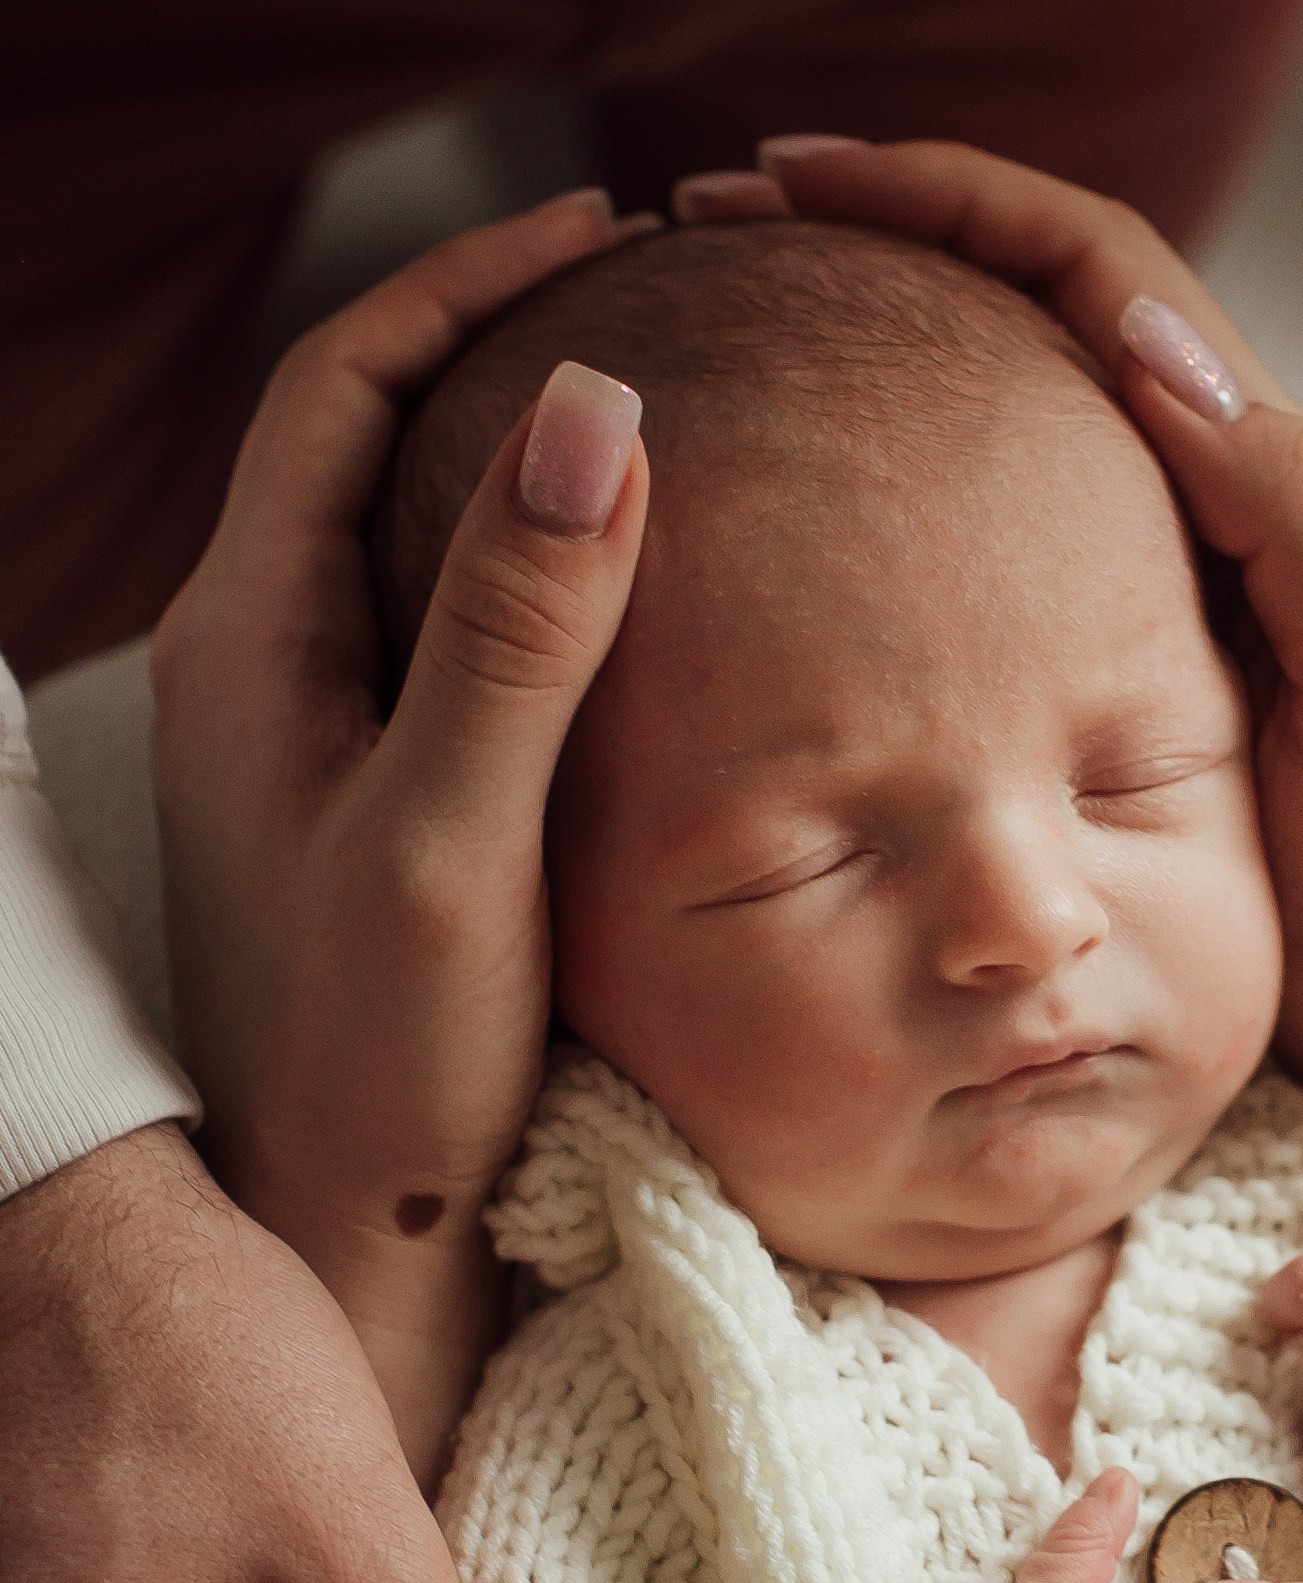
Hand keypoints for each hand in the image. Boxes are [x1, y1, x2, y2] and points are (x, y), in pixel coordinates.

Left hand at [153, 191, 654, 1480]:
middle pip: (371, 441)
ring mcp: (318, 744)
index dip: (470, 287)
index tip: (610, 236)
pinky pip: (452, 645)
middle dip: (502, 353)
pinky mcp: (377, 814)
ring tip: (668, 430)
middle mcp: (266, 673)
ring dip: (526, 474)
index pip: (342, 384)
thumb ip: (520, 631)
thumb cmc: (381, 1066)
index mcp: (251, 641)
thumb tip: (595, 405)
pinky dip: (541, 592)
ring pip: (416, 543)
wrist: (352, 1242)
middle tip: (657, 310)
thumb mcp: (454, 838)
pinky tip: (644, 621)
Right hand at [750, 136, 1302, 1456]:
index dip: (961, 206)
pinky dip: (898, 545)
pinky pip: (998, 597)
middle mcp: (1218, 533)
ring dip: (878, 387)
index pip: (1104, 282)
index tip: (804, 187)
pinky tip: (801, 570)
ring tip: (733, 361)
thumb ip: (1302, 520)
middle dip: (887, 261)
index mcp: (1282, 494)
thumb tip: (1143, 344)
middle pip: (1040, 335)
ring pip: (1009, 457)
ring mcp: (1161, 633)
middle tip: (722, 242)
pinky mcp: (1119, 736)